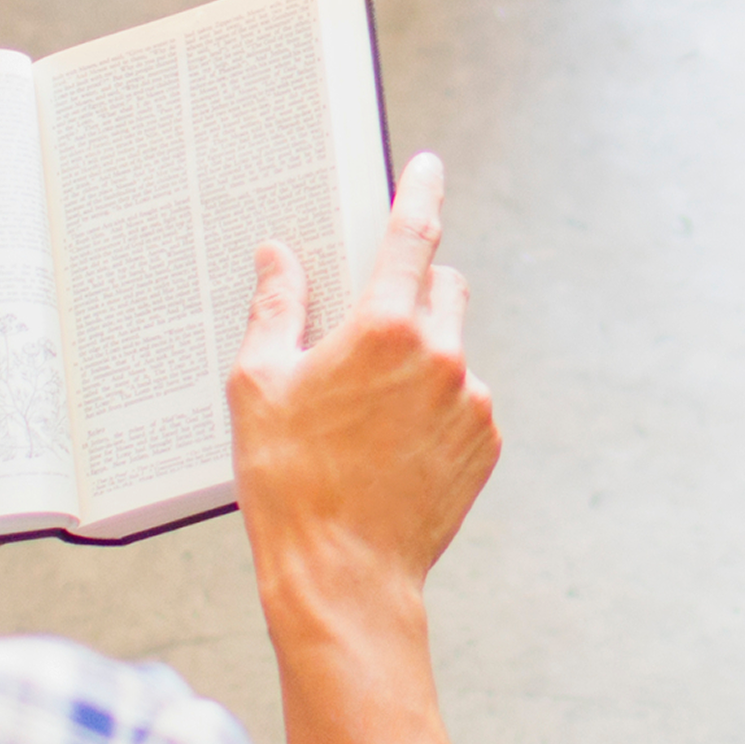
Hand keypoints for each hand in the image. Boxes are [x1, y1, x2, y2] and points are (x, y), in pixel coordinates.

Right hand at [229, 155, 498, 616]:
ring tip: (368, 416)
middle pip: (442, 288)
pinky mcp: (485, 443)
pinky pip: (465, 401)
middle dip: (412, 292)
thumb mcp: (259, 387)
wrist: (343, 576)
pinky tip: (393, 446)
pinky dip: (437, 408)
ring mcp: (471, 401)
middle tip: (366, 333)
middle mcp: (441, 355)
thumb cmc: (290, 483)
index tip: (428, 167)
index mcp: (384, 328)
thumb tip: (278, 260)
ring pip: (453, 350)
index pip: (412, 236)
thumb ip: (275, 309)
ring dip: (421, 361)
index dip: (420, 193)